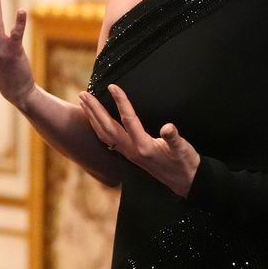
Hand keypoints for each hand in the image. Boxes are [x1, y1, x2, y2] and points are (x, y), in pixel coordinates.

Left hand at [79, 84, 199, 196]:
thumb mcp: (183, 150)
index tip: (113, 86)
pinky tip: (95, 119)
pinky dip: (98, 127)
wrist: (184, 182)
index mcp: (144, 147)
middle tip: (83, 94)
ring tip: (83, 102)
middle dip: (94, 110)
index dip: (121, 102)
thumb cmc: (184, 163)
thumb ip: (174, 139)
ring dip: (92, 117)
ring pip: (104, 134)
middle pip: (107, 128)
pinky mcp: (129, 154)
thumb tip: (168, 128)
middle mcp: (132, 150)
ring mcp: (128, 153)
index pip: (128, 120)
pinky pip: (107, 139)